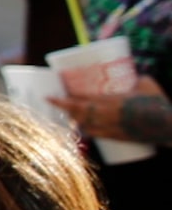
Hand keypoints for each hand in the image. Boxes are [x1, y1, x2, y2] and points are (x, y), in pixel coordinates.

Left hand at [55, 75, 169, 141]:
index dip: (63, 100)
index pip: (81, 101)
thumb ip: (133, 78)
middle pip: (78, 114)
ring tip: (65, 113)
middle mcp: (108, 116)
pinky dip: (87, 131)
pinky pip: (97, 135)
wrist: (169, 126)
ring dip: (73, 120)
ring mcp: (112, 128)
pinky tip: (81, 128)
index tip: (49, 96)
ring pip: (85, 125)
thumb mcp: (145, 84)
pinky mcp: (118, 137)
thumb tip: (128, 72)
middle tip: (53, 102)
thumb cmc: (158, 103)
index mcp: (112, 101)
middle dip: (63, 109)